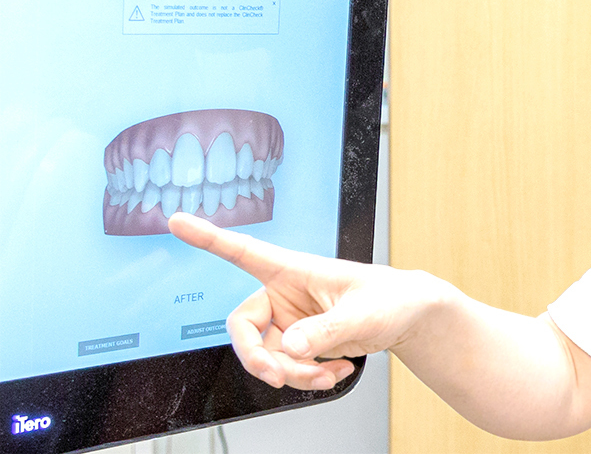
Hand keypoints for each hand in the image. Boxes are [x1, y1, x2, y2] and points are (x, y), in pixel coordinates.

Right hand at [168, 213, 445, 389]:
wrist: (408, 317)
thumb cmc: (390, 298)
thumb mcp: (363, 314)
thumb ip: (327, 330)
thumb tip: (292, 348)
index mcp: (294, 269)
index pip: (244, 251)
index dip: (208, 237)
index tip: (176, 221)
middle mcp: (284, 294)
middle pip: (243, 328)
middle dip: (258, 358)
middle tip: (279, 376)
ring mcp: (290, 321)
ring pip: (268, 356)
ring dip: (296, 373)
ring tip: (331, 372)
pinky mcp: (300, 342)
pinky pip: (288, 367)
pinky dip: (310, 376)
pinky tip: (337, 371)